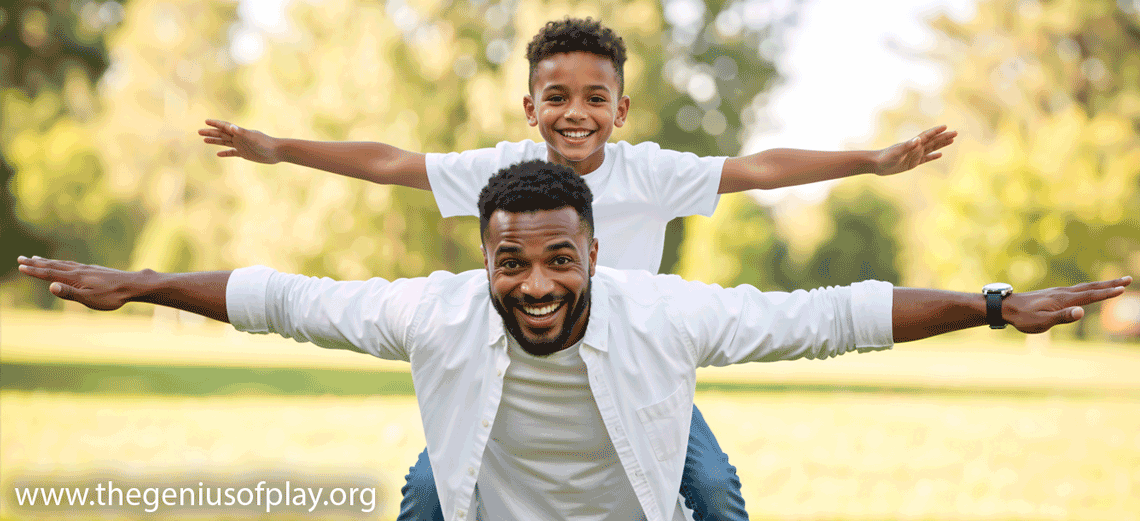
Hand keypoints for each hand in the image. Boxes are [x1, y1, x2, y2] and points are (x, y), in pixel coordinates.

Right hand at [17, 256, 142, 310]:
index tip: (20, 267)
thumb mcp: (90, 298)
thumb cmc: (112, 296)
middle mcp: (79, 270)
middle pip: (53, 265)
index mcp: (75, 278)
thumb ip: (69, 293)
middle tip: (21, 258)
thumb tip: (50, 286)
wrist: (133, 285)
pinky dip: (62, 263)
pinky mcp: (94, 270)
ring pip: (63, 264)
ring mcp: (87, 269)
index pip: (50, 273)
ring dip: (48, 261)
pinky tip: (64, 265)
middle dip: (36, 263)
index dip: (34, 271)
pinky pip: (72, 264)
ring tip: (37, 258)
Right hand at [198, 119, 280, 163]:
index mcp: (240, 132)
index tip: (206, 121)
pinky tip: (218, 154)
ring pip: (225, 142)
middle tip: (199, 131)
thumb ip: (241, 132)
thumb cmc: (266, 144)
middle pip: (222, 134)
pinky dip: (225, 153)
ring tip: (204, 140)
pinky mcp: (245, 153)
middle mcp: (239, 138)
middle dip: (211, 132)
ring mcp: (241, 145)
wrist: (277, 152)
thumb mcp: (252, 138)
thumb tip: (230, 127)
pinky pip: (232, 153)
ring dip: (215, 141)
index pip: (225, 127)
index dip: (216, 124)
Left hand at [874, 125, 956, 175]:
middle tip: (956, 132)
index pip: (927, 136)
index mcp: (913, 144)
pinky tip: (940, 154)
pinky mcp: (912, 163)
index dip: (936, 131)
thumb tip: (918, 139)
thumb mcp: (897, 153)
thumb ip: (907, 146)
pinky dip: (933, 156)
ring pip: (932, 148)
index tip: (946, 126)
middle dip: (944, 137)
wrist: (876, 164)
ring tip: (952, 140)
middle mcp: (915, 148)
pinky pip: (926, 159)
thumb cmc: (885, 158)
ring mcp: (915, 155)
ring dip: (941, 144)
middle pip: (933, 141)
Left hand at [1003, 276, 1132, 332]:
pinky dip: (1089, 288)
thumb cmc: (1023, 318)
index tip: (1123, 289)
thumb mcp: (1042, 322)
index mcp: (1063, 299)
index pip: (1090, 296)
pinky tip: (1089, 290)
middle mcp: (1063, 293)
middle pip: (1091, 287)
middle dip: (1110, 284)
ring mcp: (1058, 292)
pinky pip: (1077, 290)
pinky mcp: (1053, 295)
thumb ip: (1062, 317)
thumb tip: (1082, 312)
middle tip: (1128, 279)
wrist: (1005, 307)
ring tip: (1115, 283)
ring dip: (1101, 285)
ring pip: (1084, 287)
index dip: (1107, 293)